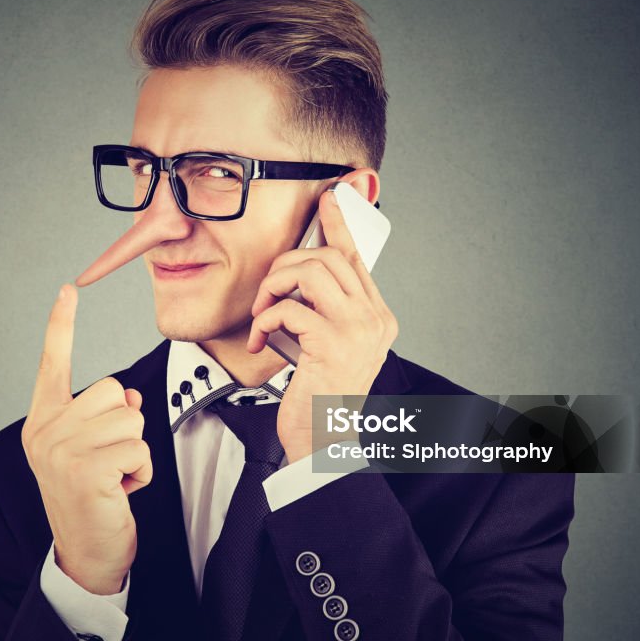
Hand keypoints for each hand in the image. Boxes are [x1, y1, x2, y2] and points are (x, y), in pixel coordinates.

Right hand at [21, 284, 152, 594]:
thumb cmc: (94, 497)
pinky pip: (138, 448)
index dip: (61, 325)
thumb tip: (127, 396)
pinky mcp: (85, 471)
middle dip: (124, 426)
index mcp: (43, 421)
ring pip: (130, 419)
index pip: (52, 363)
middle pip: (112, 391)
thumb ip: (103, 415)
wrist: (87, 553)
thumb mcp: (92, 449)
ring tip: (114, 479)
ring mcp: (61, 451)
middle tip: (108, 463)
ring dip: (135, 452)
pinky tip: (121, 493)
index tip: (67, 289)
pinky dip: (141, 471)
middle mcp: (45, 431)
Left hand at [247, 189, 398, 462]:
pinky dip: (266, 319)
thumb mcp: (329, 347)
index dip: (340, 225)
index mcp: (377, 317)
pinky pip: (290, 307)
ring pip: (310, 273)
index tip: (329, 199)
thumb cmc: (320, 395)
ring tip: (263, 312)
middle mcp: (375, 319)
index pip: (356, 259)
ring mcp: (358, 330)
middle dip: (286, 265)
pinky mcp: (333, 344)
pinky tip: (262, 340)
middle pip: (328, 258)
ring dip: (274, 286)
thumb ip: (324, 311)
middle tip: (267, 290)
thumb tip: (300, 275)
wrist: (324, 442)